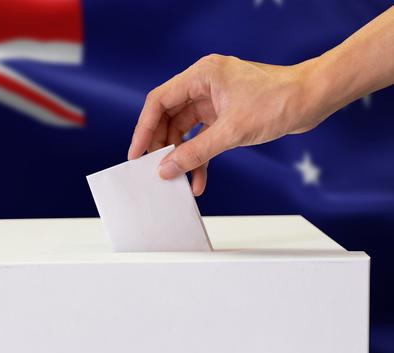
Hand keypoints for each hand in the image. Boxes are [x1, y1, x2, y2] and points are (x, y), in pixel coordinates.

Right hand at [128, 54, 323, 195]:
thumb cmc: (280, 101)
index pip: (159, 102)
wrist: (314, 99)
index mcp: (201, 75)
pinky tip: (200, 177)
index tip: (136, 153)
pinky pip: (203, 136)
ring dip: (183, 156)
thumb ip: (195, 152)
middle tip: (158, 170)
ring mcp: (214, 98)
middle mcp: (204, 84)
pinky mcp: (225, 113)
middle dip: (164, 146)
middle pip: (169, 117)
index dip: (144, 129)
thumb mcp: (232, 132)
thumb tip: (167, 169)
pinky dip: (201, 155)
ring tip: (181, 179)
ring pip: (185, 130)